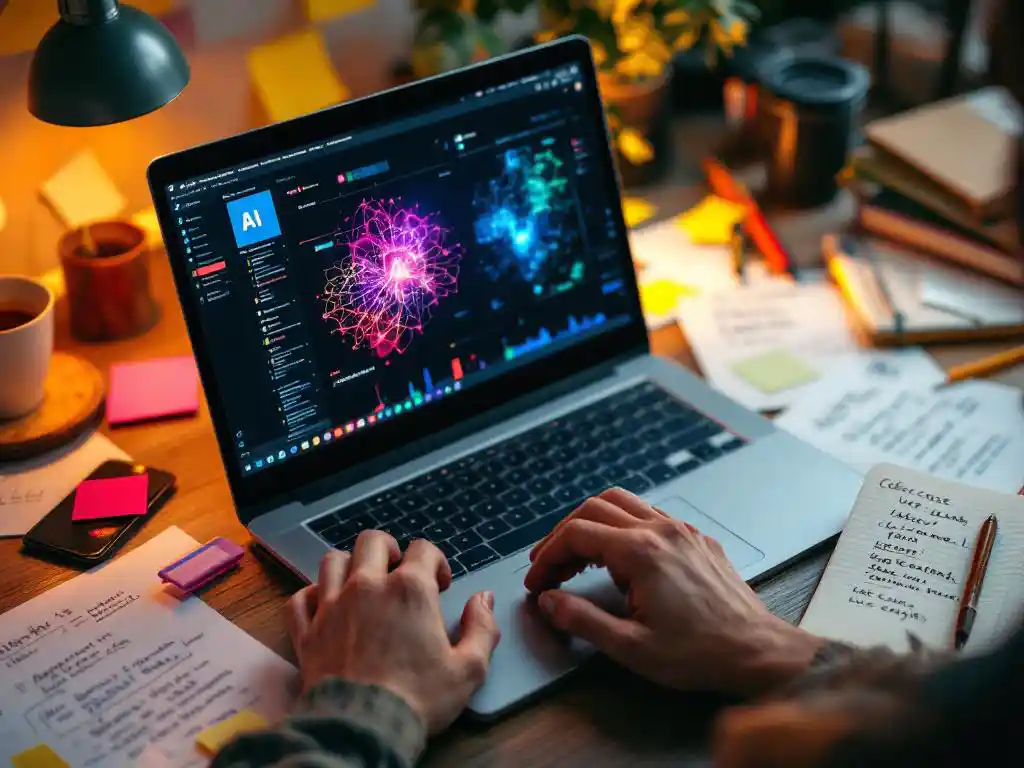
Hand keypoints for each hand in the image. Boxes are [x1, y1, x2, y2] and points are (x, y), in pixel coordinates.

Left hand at [286, 532, 500, 733]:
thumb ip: (482, 628)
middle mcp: (368, 587)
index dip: (436, 560)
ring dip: (349, 564)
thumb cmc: (417, 699)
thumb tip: (484, 600)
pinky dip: (310, 596)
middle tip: (398, 569)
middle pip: (372, 541)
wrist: (363, 727)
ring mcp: (333, 606)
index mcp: (410, 590)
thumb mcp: (468, 668)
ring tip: (361, 580)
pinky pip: (300, 598)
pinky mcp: (308, 631)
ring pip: (332, 560)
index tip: (440, 582)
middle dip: (389, 548)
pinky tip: (324, 605)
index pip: (423, 548)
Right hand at [525, 489, 821, 695]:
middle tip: (548, 565)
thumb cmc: (700, 654)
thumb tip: (550, 602)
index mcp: (641, 552)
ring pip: (623, 502)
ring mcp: (681, 530)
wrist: (756, 652)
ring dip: (592, 522)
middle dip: (563, 534)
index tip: (537, 581)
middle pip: (594, 508)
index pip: (576, 534)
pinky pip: (650, 514)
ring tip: (577, 555)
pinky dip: (623, 525)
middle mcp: (660, 530)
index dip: (547, 556)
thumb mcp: (631, 647)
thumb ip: (582, 620)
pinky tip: (619, 554)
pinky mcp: (696, 538)